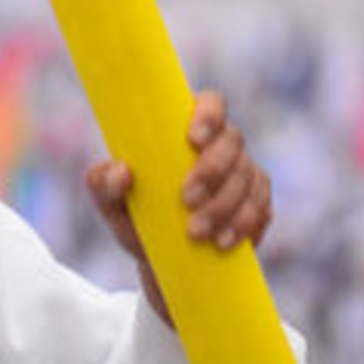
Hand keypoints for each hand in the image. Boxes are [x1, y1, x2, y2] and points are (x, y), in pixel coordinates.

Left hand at [84, 89, 272, 319]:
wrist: (162, 260)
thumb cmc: (136, 218)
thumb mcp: (111, 204)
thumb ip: (103, 184)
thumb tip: (122, 171)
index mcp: (187, 131)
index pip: (210, 103)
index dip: (208, 115)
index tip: (193, 139)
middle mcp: (222, 146)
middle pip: (232, 141)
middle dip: (212, 169)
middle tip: (186, 199)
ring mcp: (244, 174)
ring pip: (246, 178)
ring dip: (223, 206)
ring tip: (196, 233)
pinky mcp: (258, 205)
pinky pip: (260, 209)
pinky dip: (242, 226)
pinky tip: (221, 242)